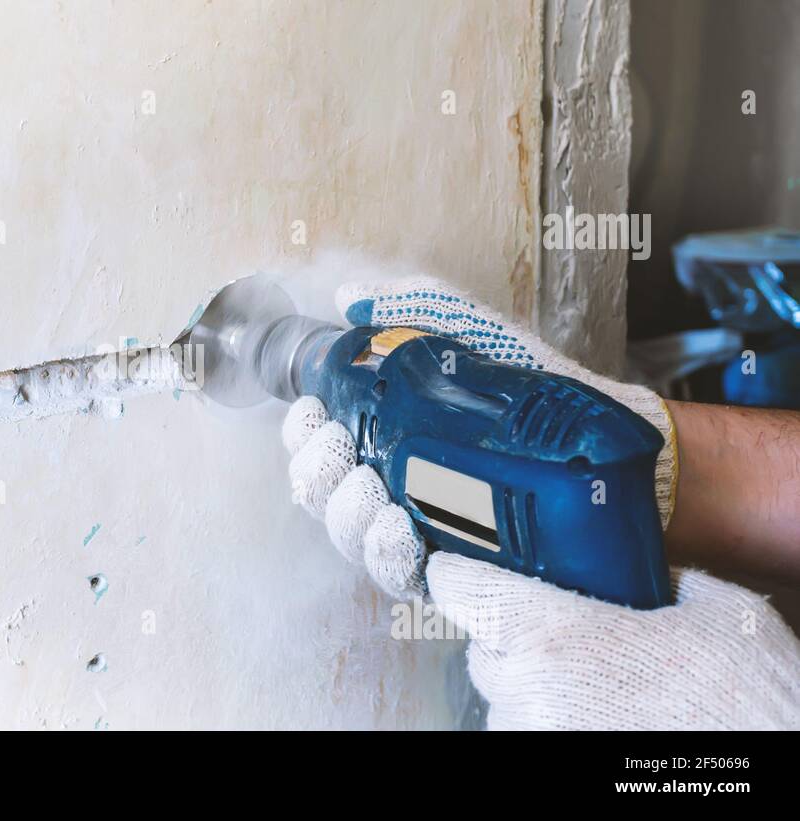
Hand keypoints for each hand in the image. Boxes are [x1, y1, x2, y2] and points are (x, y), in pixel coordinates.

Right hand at [285, 276, 678, 596]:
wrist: (606, 450)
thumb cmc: (540, 397)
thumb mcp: (476, 340)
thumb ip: (417, 311)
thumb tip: (352, 294)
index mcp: (385, 438)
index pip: (318, 444)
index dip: (301, 433)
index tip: (313, 412)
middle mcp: (392, 486)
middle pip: (321, 494)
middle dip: (315, 471)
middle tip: (339, 446)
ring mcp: (419, 529)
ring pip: (350, 537)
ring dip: (346, 513)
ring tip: (371, 488)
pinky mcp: (453, 568)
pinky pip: (400, 575)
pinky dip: (387, 553)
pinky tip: (398, 529)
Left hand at [427, 551, 799, 729]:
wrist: (778, 759)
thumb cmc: (748, 695)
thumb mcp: (717, 611)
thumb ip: (664, 582)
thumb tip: (652, 575)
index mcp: (554, 634)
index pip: (462, 590)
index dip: (458, 574)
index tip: (457, 568)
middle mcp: (530, 690)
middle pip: (484, 651)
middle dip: (512, 639)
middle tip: (559, 634)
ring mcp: (538, 738)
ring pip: (505, 703)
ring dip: (532, 690)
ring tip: (592, 687)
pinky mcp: (552, 767)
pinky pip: (529, 737)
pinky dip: (550, 725)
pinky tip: (599, 721)